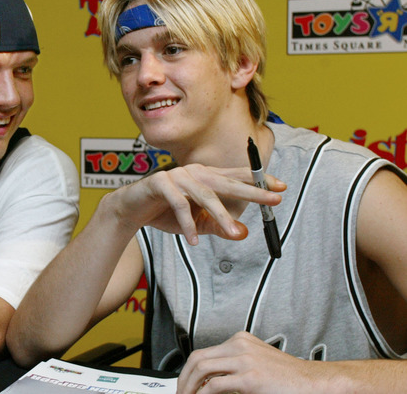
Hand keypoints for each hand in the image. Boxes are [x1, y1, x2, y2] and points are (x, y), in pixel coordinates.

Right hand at [111, 164, 283, 244]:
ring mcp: (177, 176)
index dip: (259, 180)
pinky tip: (194, 240)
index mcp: (206, 176)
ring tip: (233, 232)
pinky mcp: (160, 184)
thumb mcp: (197, 223)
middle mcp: (194, 172)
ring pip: (205, 195)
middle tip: (274, 201)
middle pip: (228, 182)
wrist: (131, 210)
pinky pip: (179, 205)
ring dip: (220, 216)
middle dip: (253, 192)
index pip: (237, 176)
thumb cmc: (165, 212)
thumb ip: (219, 227)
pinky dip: (188, 224)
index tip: (281, 188)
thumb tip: (243, 234)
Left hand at [177, 331, 319, 393]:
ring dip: (190, 387)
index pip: (203, 353)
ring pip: (201, 369)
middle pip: (197, 358)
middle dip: (184, 379)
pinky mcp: (250, 378)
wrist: (316, 383)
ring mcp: (245, 360)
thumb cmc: (291, 379)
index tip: (185, 385)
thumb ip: (234, 368)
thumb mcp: (256, 365)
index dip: (188, 371)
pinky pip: (215, 385)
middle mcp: (240, 346)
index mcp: (240, 341)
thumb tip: (210, 383)